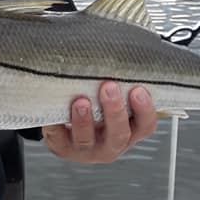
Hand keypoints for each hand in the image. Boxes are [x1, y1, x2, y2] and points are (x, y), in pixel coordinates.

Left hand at [42, 82, 157, 162]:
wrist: (68, 132)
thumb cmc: (96, 108)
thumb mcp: (111, 99)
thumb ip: (117, 84)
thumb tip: (116, 50)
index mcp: (129, 132)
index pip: (145, 125)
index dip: (145, 110)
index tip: (138, 90)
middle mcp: (110, 145)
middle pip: (118, 134)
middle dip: (114, 111)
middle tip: (109, 87)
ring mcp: (86, 149)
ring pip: (86, 140)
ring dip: (84, 120)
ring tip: (80, 101)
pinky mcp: (62, 148)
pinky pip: (57, 137)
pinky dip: (54, 124)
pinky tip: (54, 111)